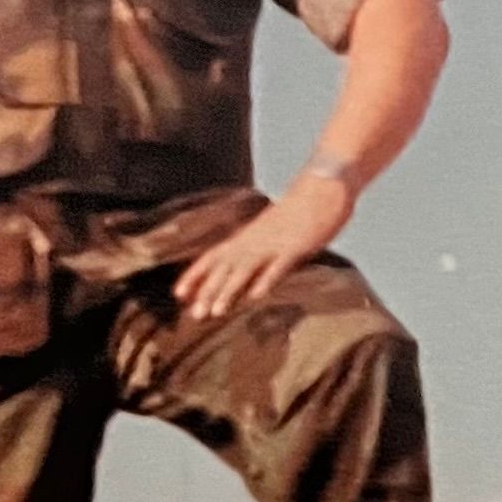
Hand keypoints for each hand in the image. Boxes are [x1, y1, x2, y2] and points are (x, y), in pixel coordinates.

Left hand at [173, 173, 352, 319]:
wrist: (323, 187)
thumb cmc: (299, 213)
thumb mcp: (271, 231)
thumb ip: (256, 249)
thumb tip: (245, 272)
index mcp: (246, 236)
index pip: (213, 256)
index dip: (195, 275)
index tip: (178, 294)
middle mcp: (254, 240)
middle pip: (225, 267)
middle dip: (209, 291)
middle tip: (195, 314)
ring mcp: (273, 244)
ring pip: (245, 269)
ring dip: (229, 290)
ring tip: (216, 311)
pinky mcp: (295, 247)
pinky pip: (277, 266)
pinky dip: (266, 280)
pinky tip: (256, 296)